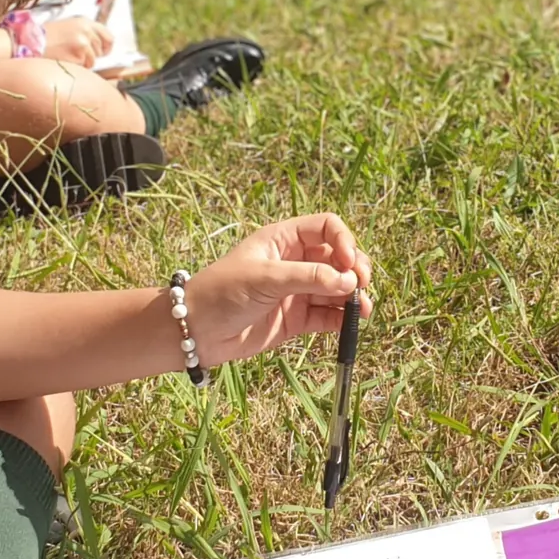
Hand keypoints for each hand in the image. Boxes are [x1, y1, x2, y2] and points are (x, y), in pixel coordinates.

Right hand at [42, 16, 113, 67]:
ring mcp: (83, 44)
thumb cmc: (48, 35)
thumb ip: (86, 32)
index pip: (108, 36)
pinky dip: (75, 67)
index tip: (103, 52)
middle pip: (100, 50)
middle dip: (91, 56)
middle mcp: (87, 31)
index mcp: (86, 22)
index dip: (106, 46)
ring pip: (92, 61)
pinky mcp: (78, 56)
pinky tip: (63, 59)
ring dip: (82, 63)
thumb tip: (99, 45)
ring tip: (67, 56)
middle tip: (76, 55)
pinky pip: (83, 67)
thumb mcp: (70, 26)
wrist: (33, 41)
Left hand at [184, 213, 371, 364]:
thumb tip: (348, 282)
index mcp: (283, 240)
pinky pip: (328, 315)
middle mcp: (294, 262)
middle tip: (361, 286)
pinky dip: (342, 319)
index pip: (326, 228)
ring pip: (337, 288)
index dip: (344, 241)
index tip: (349, 263)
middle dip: (354, 269)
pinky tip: (350, 323)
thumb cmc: (221, 293)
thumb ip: (308, 277)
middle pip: (338, 258)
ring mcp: (297, 291)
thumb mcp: (265, 278)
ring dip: (353, 297)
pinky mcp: (297, 319)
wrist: (195, 331)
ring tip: (362, 309)